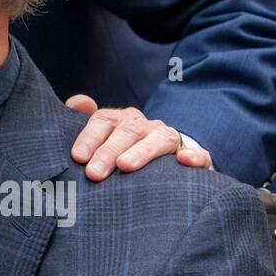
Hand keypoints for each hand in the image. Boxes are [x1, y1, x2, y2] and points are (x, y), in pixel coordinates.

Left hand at [65, 95, 212, 180]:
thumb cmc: (122, 153)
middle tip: (94, 173)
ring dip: (141, 152)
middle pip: (127, 131)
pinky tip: (183, 161)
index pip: (103, 120)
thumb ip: (85, 120)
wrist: (166, 162)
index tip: (78, 157)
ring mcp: (170, 140)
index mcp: (122, 120)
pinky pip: (199, 154)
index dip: (89, 137)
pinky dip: (193, 156)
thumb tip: (76, 102)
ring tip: (125, 166)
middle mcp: (145, 126)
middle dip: (108, 151)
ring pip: (158, 140)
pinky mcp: (195, 157)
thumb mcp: (102, 137)